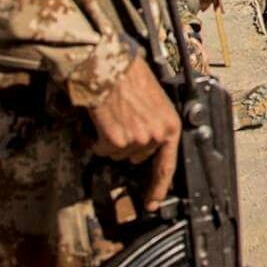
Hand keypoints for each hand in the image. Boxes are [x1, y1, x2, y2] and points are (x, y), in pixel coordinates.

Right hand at [87, 56, 181, 209]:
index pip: (167, 164)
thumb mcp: (155, 100)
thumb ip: (155, 123)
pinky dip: (96, 138)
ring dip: (111, 139)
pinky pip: (101, 149)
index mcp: (170, 125)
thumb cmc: (129, 75)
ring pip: (117, 153)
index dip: (158, 186)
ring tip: (111, 115)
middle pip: (137, 156)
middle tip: (121, 120)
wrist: (108, 64)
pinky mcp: (115, 140)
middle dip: (127, 143)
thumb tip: (147, 142)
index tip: (152, 202)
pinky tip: (99, 119)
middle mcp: (156, 135)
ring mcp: (136, 140)